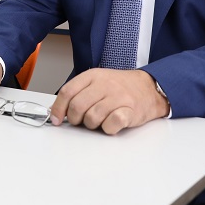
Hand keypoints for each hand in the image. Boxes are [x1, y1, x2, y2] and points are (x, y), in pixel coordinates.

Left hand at [49, 68, 168, 134]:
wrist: (148, 88)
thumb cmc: (118, 87)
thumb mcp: (95, 82)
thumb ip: (77, 93)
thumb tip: (56, 111)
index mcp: (92, 76)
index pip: (67, 92)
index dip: (58, 108)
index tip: (56, 119)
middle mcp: (104, 84)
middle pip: (77, 107)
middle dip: (75, 119)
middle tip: (80, 121)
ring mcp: (118, 97)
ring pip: (92, 118)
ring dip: (91, 124)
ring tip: (98, 120)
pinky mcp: (130, 111)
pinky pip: (110, 124)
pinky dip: (107, 128)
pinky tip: (110, 123)